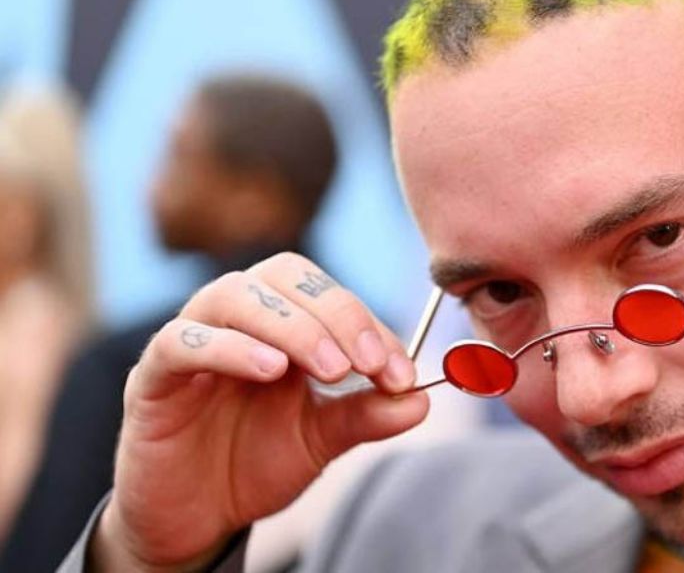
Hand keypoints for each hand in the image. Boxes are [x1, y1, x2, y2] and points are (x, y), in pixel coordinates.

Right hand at [90, 253, 428, 570]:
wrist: (195, 518)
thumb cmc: (254, 463)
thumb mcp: (322, 440)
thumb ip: (366, 415)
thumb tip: (422, 401)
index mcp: (281, 322)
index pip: (329, 295)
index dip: (369, 325)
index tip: (402, 371)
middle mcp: (237, 318)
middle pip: (285, 276)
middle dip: (336, 313)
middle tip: (367, 362)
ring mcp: (192, 340)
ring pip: (234, 296)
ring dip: (291, 326)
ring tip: (329, 369)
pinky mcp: (152, 377)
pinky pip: (181, 341)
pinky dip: (228, 348)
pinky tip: (269, 370)